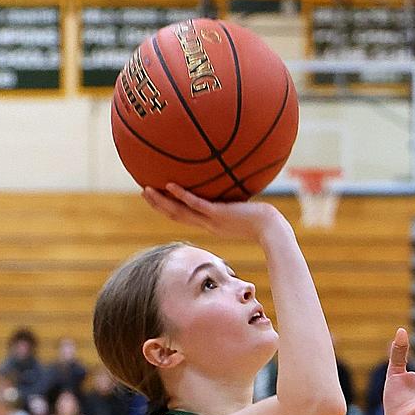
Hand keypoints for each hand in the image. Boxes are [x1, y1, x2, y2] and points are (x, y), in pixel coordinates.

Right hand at [142, 183, 289, 244]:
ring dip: (162, 202)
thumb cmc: (263, 220)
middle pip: (176, 216)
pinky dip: (182, 196)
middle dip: (158, 205)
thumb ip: (236, 201)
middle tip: (143, 193)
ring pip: (180, 212)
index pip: (186, 217)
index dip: (169, 209)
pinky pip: (196, 204)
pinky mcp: (218, 214)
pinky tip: (170, 185)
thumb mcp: (245, 209)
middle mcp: (207, 224)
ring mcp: (211, 220)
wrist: (271, 229)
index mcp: (210, 224)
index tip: (157, 199)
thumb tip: (236, 185)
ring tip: (147, 191)